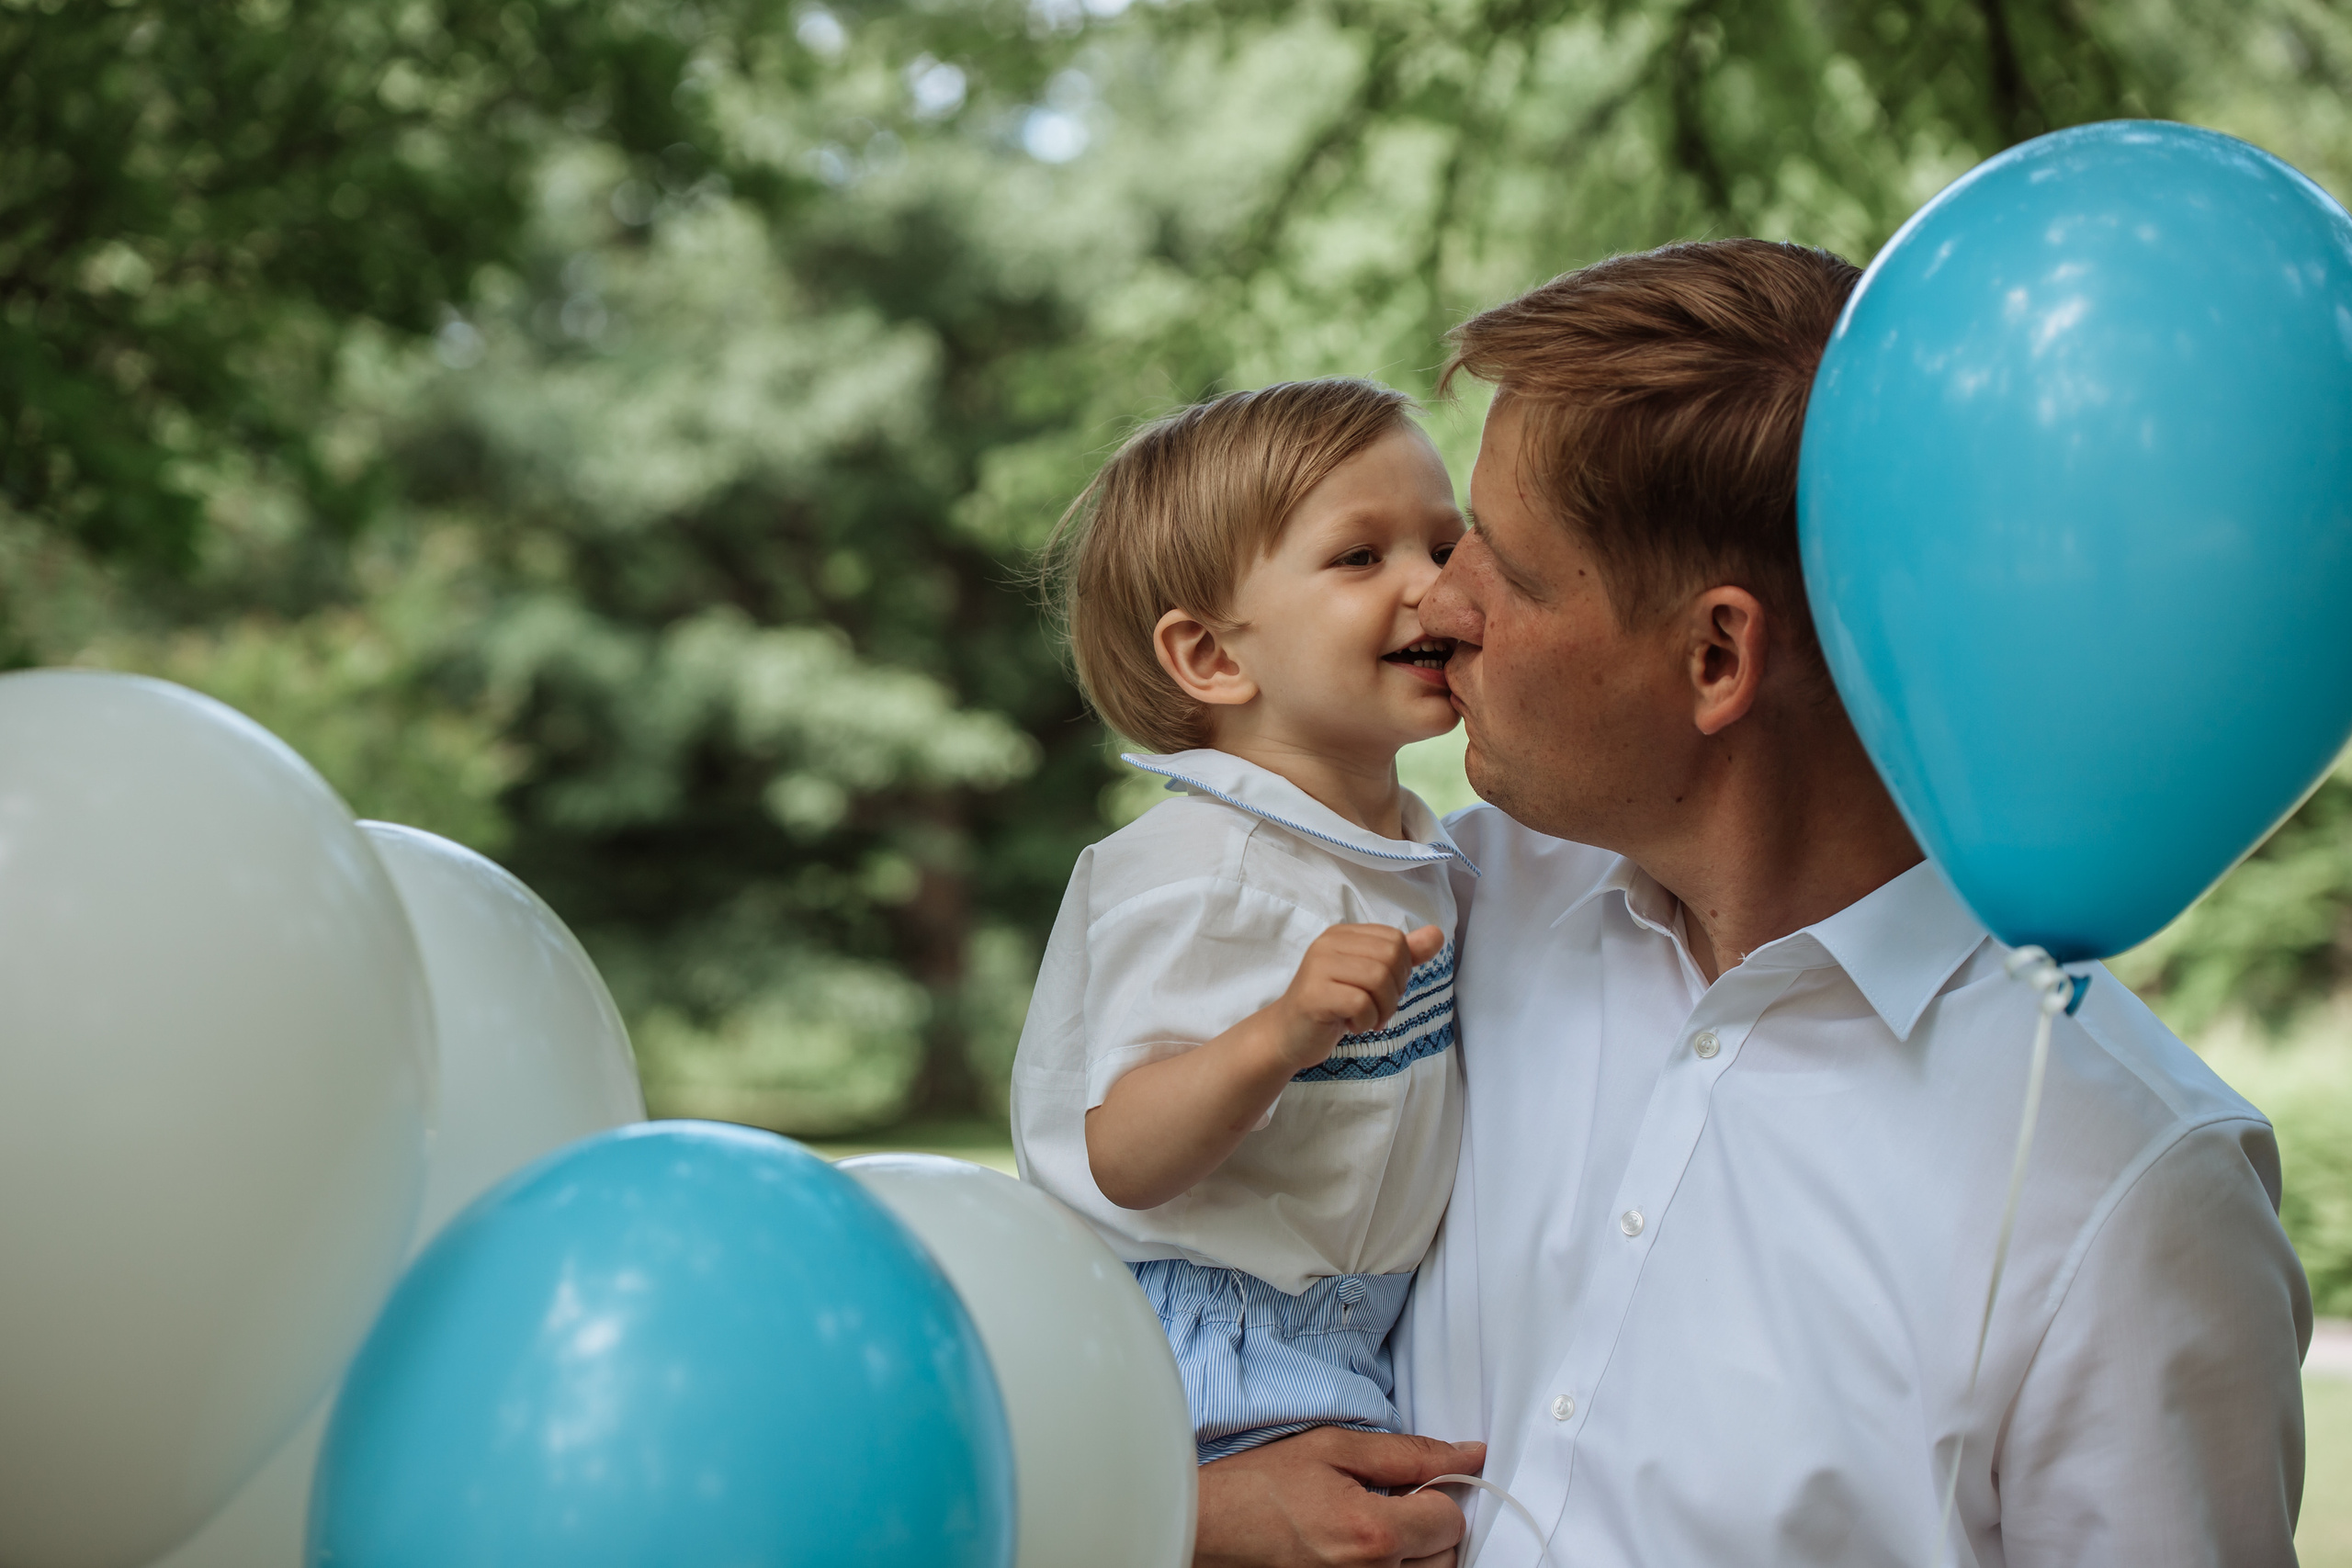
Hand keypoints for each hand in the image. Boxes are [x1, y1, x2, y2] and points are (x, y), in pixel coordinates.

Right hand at [1194, 1427, 1484, 1567]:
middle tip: (1388, 1501)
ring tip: (1371, 1528)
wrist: (1211, 1528)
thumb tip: (1468, 1454)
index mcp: (1373, 1534)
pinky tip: (1360, 1549)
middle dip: (1429, 1525)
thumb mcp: (1334, 1448)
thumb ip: (1408, 1453)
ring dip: (1413, 1552)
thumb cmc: (1261, 1486)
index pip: (1451, 1519)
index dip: (1437, 1492)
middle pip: (1446, 1556)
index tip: (1407, 1483)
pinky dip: (1390, 1567)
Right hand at [1274, 923, 1447, 1069]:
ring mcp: (1318, 967)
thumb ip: (1403, 955)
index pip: (1395, 940)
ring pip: (1378, 980)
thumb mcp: (1369, 977)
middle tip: (1376, 1009)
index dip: (1400, 971)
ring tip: (1366, 1019)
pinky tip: (1352, 1025)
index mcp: (1343, 934)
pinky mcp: (1314, 995)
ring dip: (1382, 1009)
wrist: (1289, 1035)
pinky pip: (1361, 1004)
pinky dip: (1366, 1022)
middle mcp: (1328, 943)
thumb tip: (1437, 934)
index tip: (1382, 991)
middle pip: (1390, 957)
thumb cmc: (1333, 1005)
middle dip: (1394, 991)